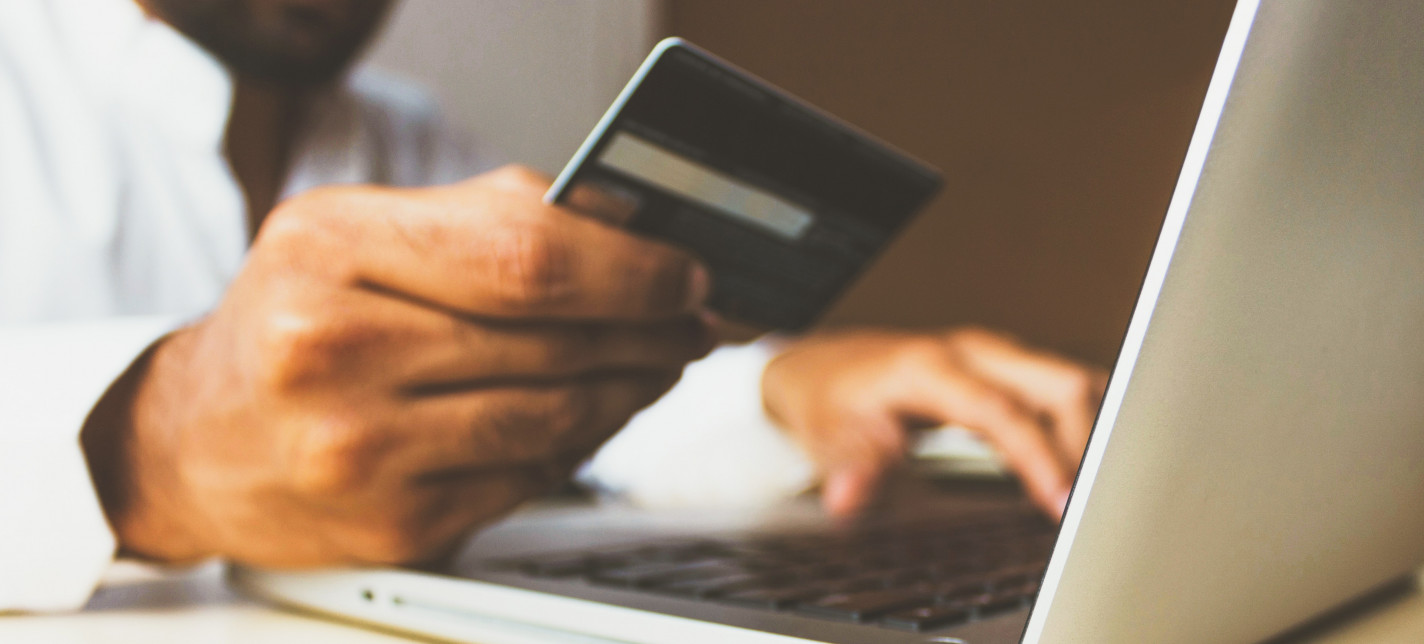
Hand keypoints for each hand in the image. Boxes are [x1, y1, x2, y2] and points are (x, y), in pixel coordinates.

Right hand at [81, 166, 714, 566]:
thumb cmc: (292, 322)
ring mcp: (360, 449)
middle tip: (691, 320)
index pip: (526, 255)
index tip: (685, 272)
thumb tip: (630, 228)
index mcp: (329, 248)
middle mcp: (332, 350)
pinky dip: (580, 443)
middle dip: (649, 329)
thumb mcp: (357, 233)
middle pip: (552, 338)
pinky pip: (530, 476)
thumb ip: (487, 218)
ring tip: (656, 363)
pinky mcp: (393, 524)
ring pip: (555, 416)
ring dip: (630, 388)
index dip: (631, 267)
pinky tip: (593, 414)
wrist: (195, 442)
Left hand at [761, 328, 1106, 518]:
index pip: (1003, 411)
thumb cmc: (830, 400)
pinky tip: (1090, 466)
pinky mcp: (1006, 368)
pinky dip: (1085, 425)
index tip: (1063, 503)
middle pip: (1060, 385)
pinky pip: (1064, 391)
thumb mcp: (828, 436)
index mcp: (931, 367)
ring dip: (1096, 434)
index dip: (1039, 457)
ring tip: (1105, 493)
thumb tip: (848, 498)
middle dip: (1088, 445)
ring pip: (1072, 383)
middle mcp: (972, 352)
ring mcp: (994, 356)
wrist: (824, 368)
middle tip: (1095, 508)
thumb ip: (850, 466)